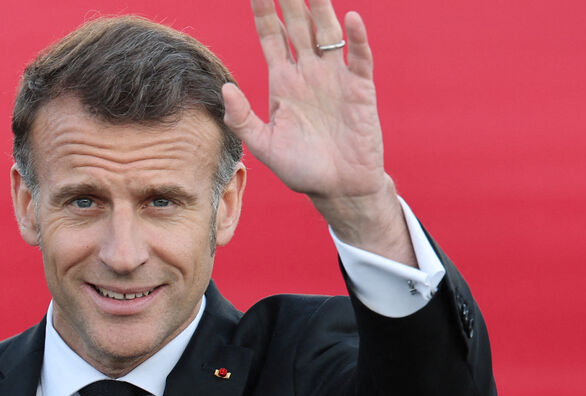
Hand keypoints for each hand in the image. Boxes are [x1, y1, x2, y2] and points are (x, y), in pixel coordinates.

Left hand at [223, 0, 411, 263]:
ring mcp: (335, 77)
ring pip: (327, 32)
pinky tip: (351, 19)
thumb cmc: (300, 168)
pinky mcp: (360, 89)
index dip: (263, 10)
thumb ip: (242, 118)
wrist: (338, 187)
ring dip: (322, 8)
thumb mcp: (264, 146)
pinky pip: (359, 57)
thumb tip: (225, 88)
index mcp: (282, 81)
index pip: (271, 35)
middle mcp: (308, 72)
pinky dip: (357, 38)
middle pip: (298, 24)